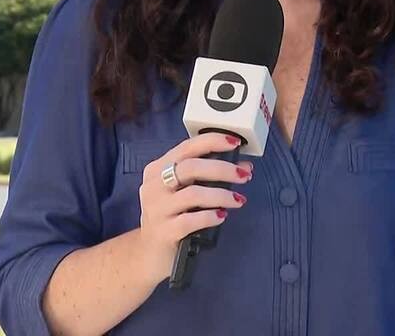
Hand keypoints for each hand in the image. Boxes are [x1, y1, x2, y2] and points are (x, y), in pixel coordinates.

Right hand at [135, 132, 252, 285]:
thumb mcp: (181, 191)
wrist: (150, 253)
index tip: (235, 143)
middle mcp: (153, 186)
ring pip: (193, 194)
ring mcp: (157, 209)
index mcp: (157, 169)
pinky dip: (211, 216)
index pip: (186, 147)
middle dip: (222, 169)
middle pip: (190, 168)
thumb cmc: (172, 216)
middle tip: (244, 175)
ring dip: (222, 195)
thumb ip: (206, 176)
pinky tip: (222, 216)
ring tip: (239, 200)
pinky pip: (191, 220)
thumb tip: (243, 166)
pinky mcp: (164, 232)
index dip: (212, 141)